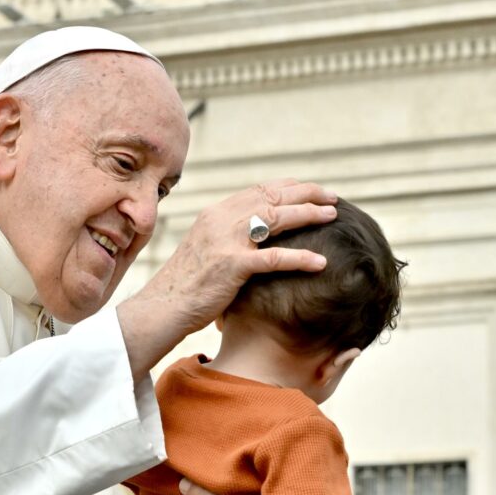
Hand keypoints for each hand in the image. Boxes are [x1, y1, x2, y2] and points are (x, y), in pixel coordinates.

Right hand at [118, 179, 336, 377]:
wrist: (162, 307)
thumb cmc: (188, 285)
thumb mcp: (207, 250)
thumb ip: (230, 236)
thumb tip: (258, 233)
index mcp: (216, 213)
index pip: (259, 189)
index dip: (290, 187)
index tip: (312, 189)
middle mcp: (221, 219)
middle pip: (272, 197)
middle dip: (306, 193)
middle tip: (333, 196)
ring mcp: (226, 241)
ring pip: (276, 218)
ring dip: (308, 215)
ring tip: (333, 215)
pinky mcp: (232, 266)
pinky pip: (274, 258)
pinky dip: (300, 258)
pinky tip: (320, 262)